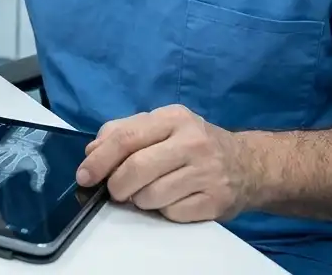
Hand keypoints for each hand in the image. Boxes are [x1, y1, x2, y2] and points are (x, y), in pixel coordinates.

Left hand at [76, 104, 256, 222]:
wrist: (247, 164)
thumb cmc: (194, 144)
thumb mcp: (162, 125)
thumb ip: (124, 132)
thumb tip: (92, 152)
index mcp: (173, 118)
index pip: (125, 138)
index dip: (99, 160)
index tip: (84, 176)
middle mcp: (192, 141)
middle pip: (136, 169)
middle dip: (116, 186)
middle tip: (114, 191)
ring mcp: (206, 172)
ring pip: (151, 196)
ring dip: (140, 200)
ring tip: (149, 192)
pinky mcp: (215, 200)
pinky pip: (172, 213)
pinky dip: (164, 211)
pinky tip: (172, 200)